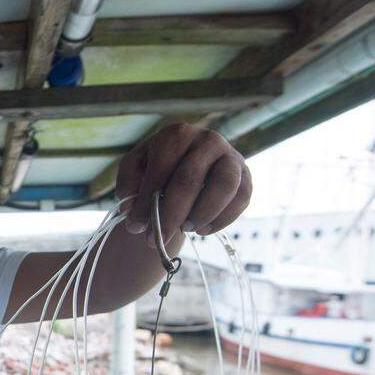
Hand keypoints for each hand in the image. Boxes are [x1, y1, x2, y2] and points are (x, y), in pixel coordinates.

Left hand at [115, 123, 251, 240]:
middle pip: (189, 180)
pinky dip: (223, 219)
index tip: (135, 226)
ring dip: (202, 213)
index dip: (147, 201)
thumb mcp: (135, 168)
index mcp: (177, 134)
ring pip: (224, 186)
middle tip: (158, 239)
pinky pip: (242, 198)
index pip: (161, 169)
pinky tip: (202, 231)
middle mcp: (208, 139)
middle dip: (170, 215)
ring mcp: (231, 156)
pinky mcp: (246, 175)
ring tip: (185, 230)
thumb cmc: (158, 167)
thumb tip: (130, 208)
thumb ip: (128, 184)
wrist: (187, 164)